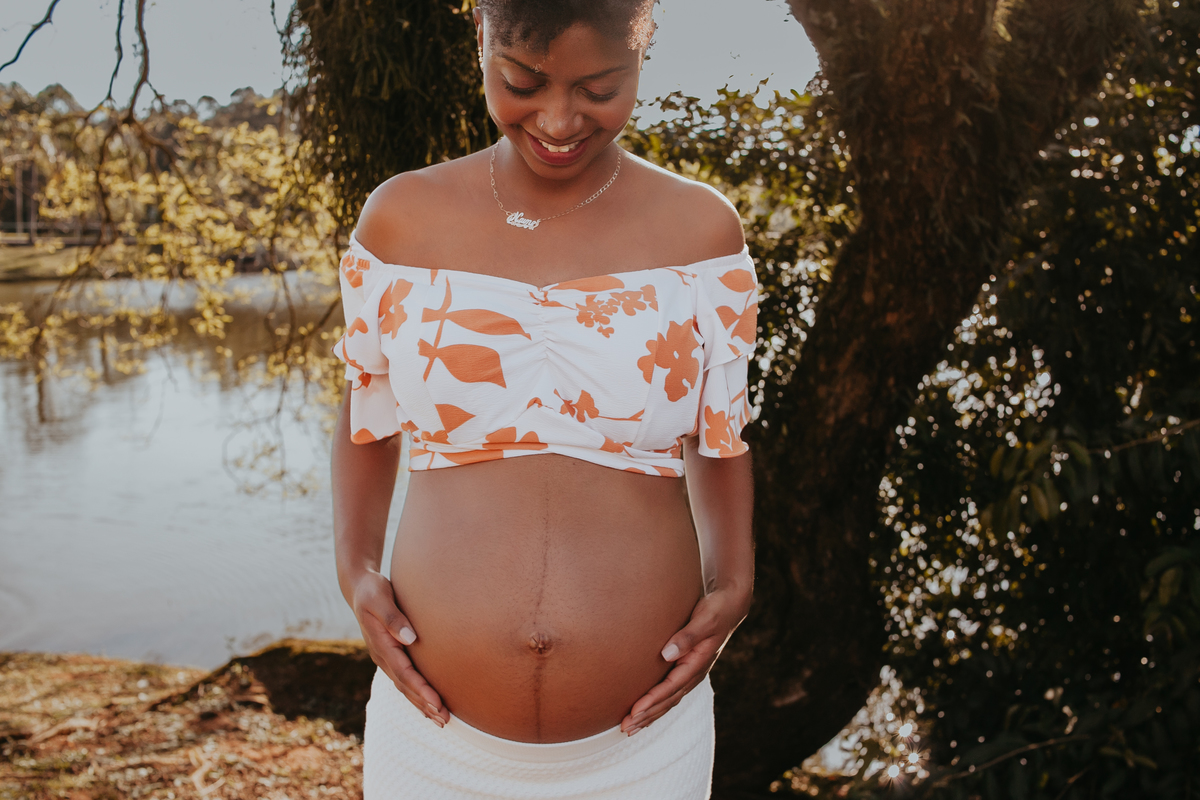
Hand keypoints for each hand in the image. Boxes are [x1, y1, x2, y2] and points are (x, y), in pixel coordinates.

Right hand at [350, 569, 447, 725]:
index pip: (404, 673)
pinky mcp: (391, 654)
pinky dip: (416, 693)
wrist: (360, 588)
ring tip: (441, 720)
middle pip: (405, 686)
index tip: (437, 703)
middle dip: (424, 704)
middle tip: (444, 721)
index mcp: (381, 644)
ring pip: (404, 686)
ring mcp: (385, 657)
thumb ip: (393, 618)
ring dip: (421, 703)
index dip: (421, 689)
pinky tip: (428, 703)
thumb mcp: (380, 598)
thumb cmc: (373, 590)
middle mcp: (382, 656)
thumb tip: (410, 638)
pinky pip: (404, 678)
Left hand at [620, 587, 749, 735]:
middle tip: (626, 728)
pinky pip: (669, 692)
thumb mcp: (705, 620)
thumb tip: (666, 654)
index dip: (653, 700)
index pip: (671, 687)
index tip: (635, 711)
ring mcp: (691, 673)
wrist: (730, 606)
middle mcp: (695, 672)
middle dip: (647, 715)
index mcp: (698, 663)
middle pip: (669, 700)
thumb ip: (687, 636)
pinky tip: (644, 712)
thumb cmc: (716, 610)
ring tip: (630, 728)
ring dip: (650, 715)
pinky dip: (656, 704)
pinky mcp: (686, 669)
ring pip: (668, 700)